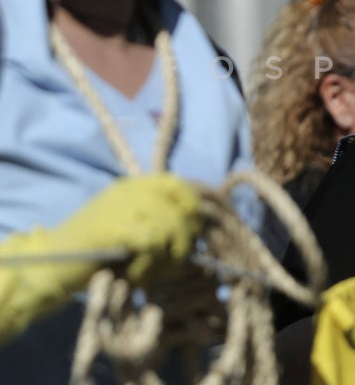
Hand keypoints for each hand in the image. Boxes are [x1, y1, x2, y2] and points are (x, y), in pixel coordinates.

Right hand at [0, 175, 200, 343]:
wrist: (49, 266)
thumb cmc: (95, 254)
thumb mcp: (130, 229)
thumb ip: (158, 221)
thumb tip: (198, 227)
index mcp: (133, 187)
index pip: (178, 185)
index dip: (192, 210)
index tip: (191, 237)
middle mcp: (128, 191)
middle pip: (181, 209)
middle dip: (184, 242)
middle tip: (171, 267)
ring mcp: (118, 207)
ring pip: (169, 228)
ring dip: (167, 259)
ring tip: (151, 276)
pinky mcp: (110, 227)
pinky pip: (151, 244)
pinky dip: (148, 266)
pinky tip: (134, 277)